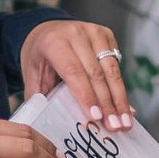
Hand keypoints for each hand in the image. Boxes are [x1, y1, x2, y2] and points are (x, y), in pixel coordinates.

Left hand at [20, 17, 134, 130]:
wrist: (46, 31)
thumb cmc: (40, 58)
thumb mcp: (32, 76)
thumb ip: (42, 99)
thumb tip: (56, 126)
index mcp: (54, 43)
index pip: (73, 71)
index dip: (86, 95)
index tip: (96, 117)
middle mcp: (75, 33)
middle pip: (96, 73)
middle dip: (107, 103)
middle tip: (114, 126)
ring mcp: (93, 31)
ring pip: (112, 70)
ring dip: (120, 99)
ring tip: (125, 122)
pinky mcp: (106, 34)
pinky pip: (117, 65)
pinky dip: (120, 89)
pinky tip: (124, 108)